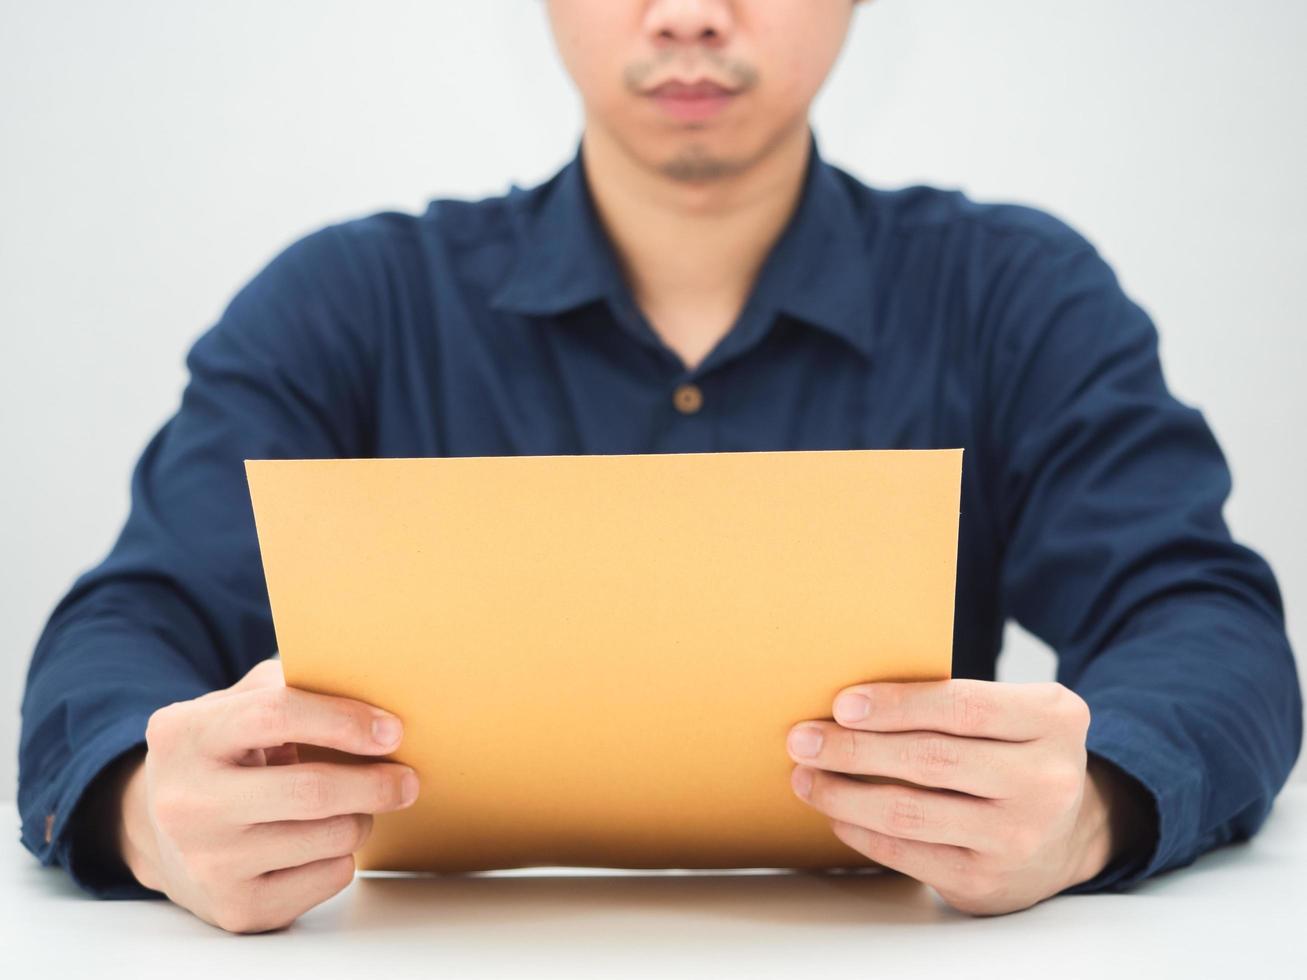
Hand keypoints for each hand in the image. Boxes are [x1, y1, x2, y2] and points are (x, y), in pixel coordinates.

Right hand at [115, 658, 419, 932]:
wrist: (163, 837)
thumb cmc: (224, 756)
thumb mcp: (237, 705)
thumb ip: (290, 684)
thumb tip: (372, 681)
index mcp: (184, 735)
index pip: (275, 715)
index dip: (343, 720)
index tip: (392, 731)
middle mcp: (187, 802)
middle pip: (311, 791)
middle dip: (375, 783)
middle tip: (408, 779)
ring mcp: (208, 862)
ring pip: (331, 837)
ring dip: (360, 818)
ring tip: (350, 805)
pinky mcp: (236, 908)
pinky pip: (329, 877)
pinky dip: (341, 855)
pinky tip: (319, 841)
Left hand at [785, 678, 1150, 914]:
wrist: (1067, 836)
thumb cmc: (1015, 755)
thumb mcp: (1012, 714)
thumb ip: (952, 704)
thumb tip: (848, 705)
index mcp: (1053, 719)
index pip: (962, 707)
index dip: (896, 705)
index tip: (841, 704)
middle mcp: (1046, 781)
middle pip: (930, 760)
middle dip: (854, 749)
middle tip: (802, 739)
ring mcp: (1018, 837)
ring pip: (909, 812)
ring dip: (843, 794)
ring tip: (806, 777)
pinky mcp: (987, 880)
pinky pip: (906, 853)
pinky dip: (861, 831)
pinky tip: (836, 814)